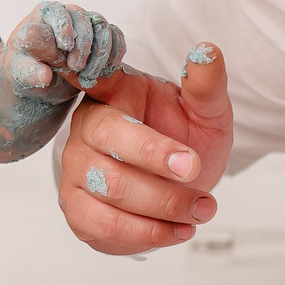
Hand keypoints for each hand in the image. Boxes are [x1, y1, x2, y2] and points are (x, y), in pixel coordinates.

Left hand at [1, 2, 125, 101]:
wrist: (42, 83)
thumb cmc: (25, 71)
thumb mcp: (19, 73)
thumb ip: (28, 71)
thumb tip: (44, 75)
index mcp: (43, 15)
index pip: (58, 12)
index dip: (64, 27)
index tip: (64, 47)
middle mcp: (67, 15)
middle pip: (83, 18)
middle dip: (82, 45)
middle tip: (76, 67)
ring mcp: (86, 25)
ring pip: (102, 27)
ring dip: (99, 52)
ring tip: (87, 75)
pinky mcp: (101, 38)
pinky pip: (116, 36)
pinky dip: (114, 53)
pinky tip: (106, 70)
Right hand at [57, 43, 232, 254]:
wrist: (178, 185)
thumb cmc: (184, 137)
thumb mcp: (205, 110)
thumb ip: (205, 84)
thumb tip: (208, 51)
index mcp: (111, 96)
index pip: (100, 81)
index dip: (100, 79)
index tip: (89, 71)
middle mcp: (85, 130)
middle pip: (111, 142)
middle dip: (159, 161)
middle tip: (198, 172)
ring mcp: (76, 172)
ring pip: (112, 191)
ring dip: (165, 205)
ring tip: (202, 208)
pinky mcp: (78, 211)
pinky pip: (107, 228)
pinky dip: (150, 234)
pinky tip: (179, 229)